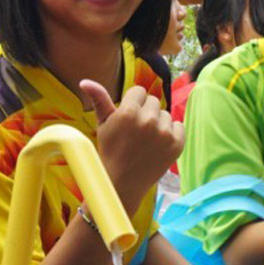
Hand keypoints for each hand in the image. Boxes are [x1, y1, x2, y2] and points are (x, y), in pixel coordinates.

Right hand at [81, 80, 183, 207]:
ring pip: (165, 114)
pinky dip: (171, 133)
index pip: (139, 91)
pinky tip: (157, 145)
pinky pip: (178, 126)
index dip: (132, 104)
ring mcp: (164, 134)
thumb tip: (85, 81)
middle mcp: (147, 121)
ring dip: (158, 123)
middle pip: (153, 100)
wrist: (122, 183)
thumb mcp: (102, 124)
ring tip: (146, 140)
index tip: (127, 119)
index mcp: (127, 113)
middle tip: (136, 131)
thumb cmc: (110, 151)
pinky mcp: (177, 145)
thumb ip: (99, 99)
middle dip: (145, 112)